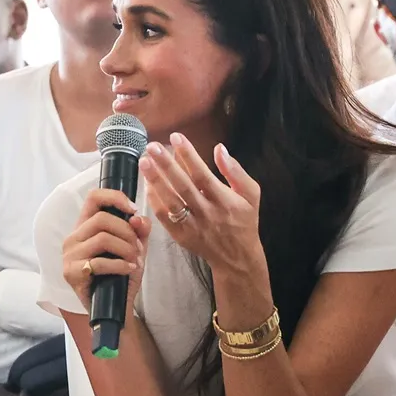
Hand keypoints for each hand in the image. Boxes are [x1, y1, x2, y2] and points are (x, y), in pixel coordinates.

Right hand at [61, 188, 148, 311]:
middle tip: (138, 249)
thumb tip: (138, 218)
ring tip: (134, 261)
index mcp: (85, 227)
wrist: (115, 309)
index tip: (133, 210)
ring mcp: (69, 255)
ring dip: (126, 249)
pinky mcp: (71, 273)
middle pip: (102, 219)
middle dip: (127, 233)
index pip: (93, 197)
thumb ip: (139, 231)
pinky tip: (129, 270)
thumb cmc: (121, 276)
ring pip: (102, 238)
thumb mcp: (135, 249)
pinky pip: (99, 262)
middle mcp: (73, 237)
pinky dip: (120, 265)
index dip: (115, 197)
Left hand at [140, 134, 262, 276]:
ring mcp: (192, 226)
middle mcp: (207, 213)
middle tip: (151, 146)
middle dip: (166, 165)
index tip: (175, 137)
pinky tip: (147, 184)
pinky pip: (163, 217)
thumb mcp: (250, 194)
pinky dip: (154, 200)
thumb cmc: (243, 220)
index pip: (203, 174)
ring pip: (170, 201)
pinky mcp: (180, 236)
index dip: (188, 155)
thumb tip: (219, 148)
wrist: (237, 257)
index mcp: (224, 200)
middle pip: (183, 186)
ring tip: (144, 162)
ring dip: (155, 181)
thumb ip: (235, 171)